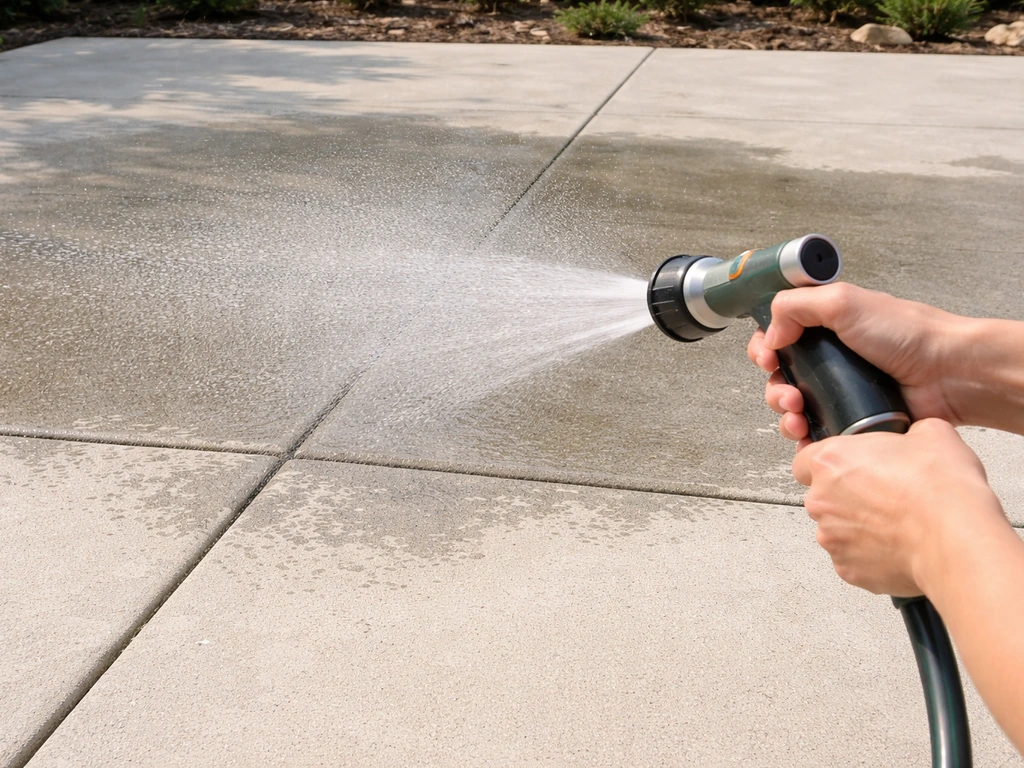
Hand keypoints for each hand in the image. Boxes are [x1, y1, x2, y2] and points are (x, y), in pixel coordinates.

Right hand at [746, 283, 966, 444]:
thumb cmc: (909, 334)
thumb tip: (770, 334)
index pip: (778, 335)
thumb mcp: (845, 302)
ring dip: (784, 414)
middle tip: (789, 394)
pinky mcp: (851, 419)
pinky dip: (804, 438)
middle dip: (775, 388)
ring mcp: (840, 390)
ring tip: (797, 416)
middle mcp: (831, 358)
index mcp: (826, 326)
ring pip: (793, 407)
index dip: (765, 348)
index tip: (768, 357)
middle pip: (781, 375)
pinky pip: (816, 432)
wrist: (949, 374)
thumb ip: (796, 306)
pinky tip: (807, 436)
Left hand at [792, 419, 1002, 596]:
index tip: (850, 467)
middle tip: (886, 495)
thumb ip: (907, 434)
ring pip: (838, 529)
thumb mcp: (931, 434)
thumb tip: (914, 439)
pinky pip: (853, 558)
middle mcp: (820, 501)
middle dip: (849, 496)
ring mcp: (832, 538)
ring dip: (860, 526)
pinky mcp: (848, 570)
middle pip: (824, 496)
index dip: (829, 464)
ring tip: (898, 523)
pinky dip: (871, 554)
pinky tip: (899, 545)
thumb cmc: (939, 490)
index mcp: (830, 462)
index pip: (806, 461)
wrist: (956, 539)